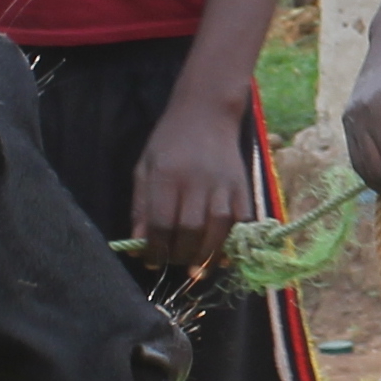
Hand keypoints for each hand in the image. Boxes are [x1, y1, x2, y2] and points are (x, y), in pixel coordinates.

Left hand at [132, 67, 262, 276]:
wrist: (205, 113)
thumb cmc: (169, 142)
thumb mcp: (145, 168)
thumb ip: (141, 207)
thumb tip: (137, 244)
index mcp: (167, 175)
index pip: (162, 223)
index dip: (156, 249)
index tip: (152, 262)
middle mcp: (196, 180)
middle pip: (191, 230)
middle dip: (181, 255)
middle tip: (175, 264)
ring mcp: (223, 183)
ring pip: (218, 228)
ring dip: (207, 254)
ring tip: (197, 268)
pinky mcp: (242, 184)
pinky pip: (242, 219)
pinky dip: (234, 239)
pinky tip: (223, 253)